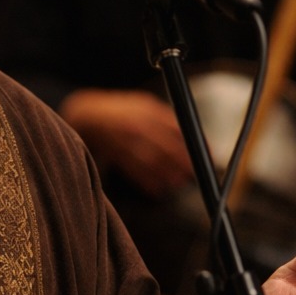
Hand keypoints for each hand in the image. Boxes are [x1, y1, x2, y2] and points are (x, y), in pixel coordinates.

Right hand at [61, 88, 193, 196]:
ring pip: (153, 162)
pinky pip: (135, 171)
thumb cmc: (122, 111)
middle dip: (185, 162)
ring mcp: (127, 141)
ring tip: (179, 183)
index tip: (206, 153)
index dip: (194, 142)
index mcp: (149, 111)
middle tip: (194, 172)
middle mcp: (139, 125)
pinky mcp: (117, 154)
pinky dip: (148, 182)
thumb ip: (166, 118)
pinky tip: (159, 189)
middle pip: (168, 147)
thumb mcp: (145, 105)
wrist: (89, 116)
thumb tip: (191, 134)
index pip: (177, 128)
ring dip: (168, 175)